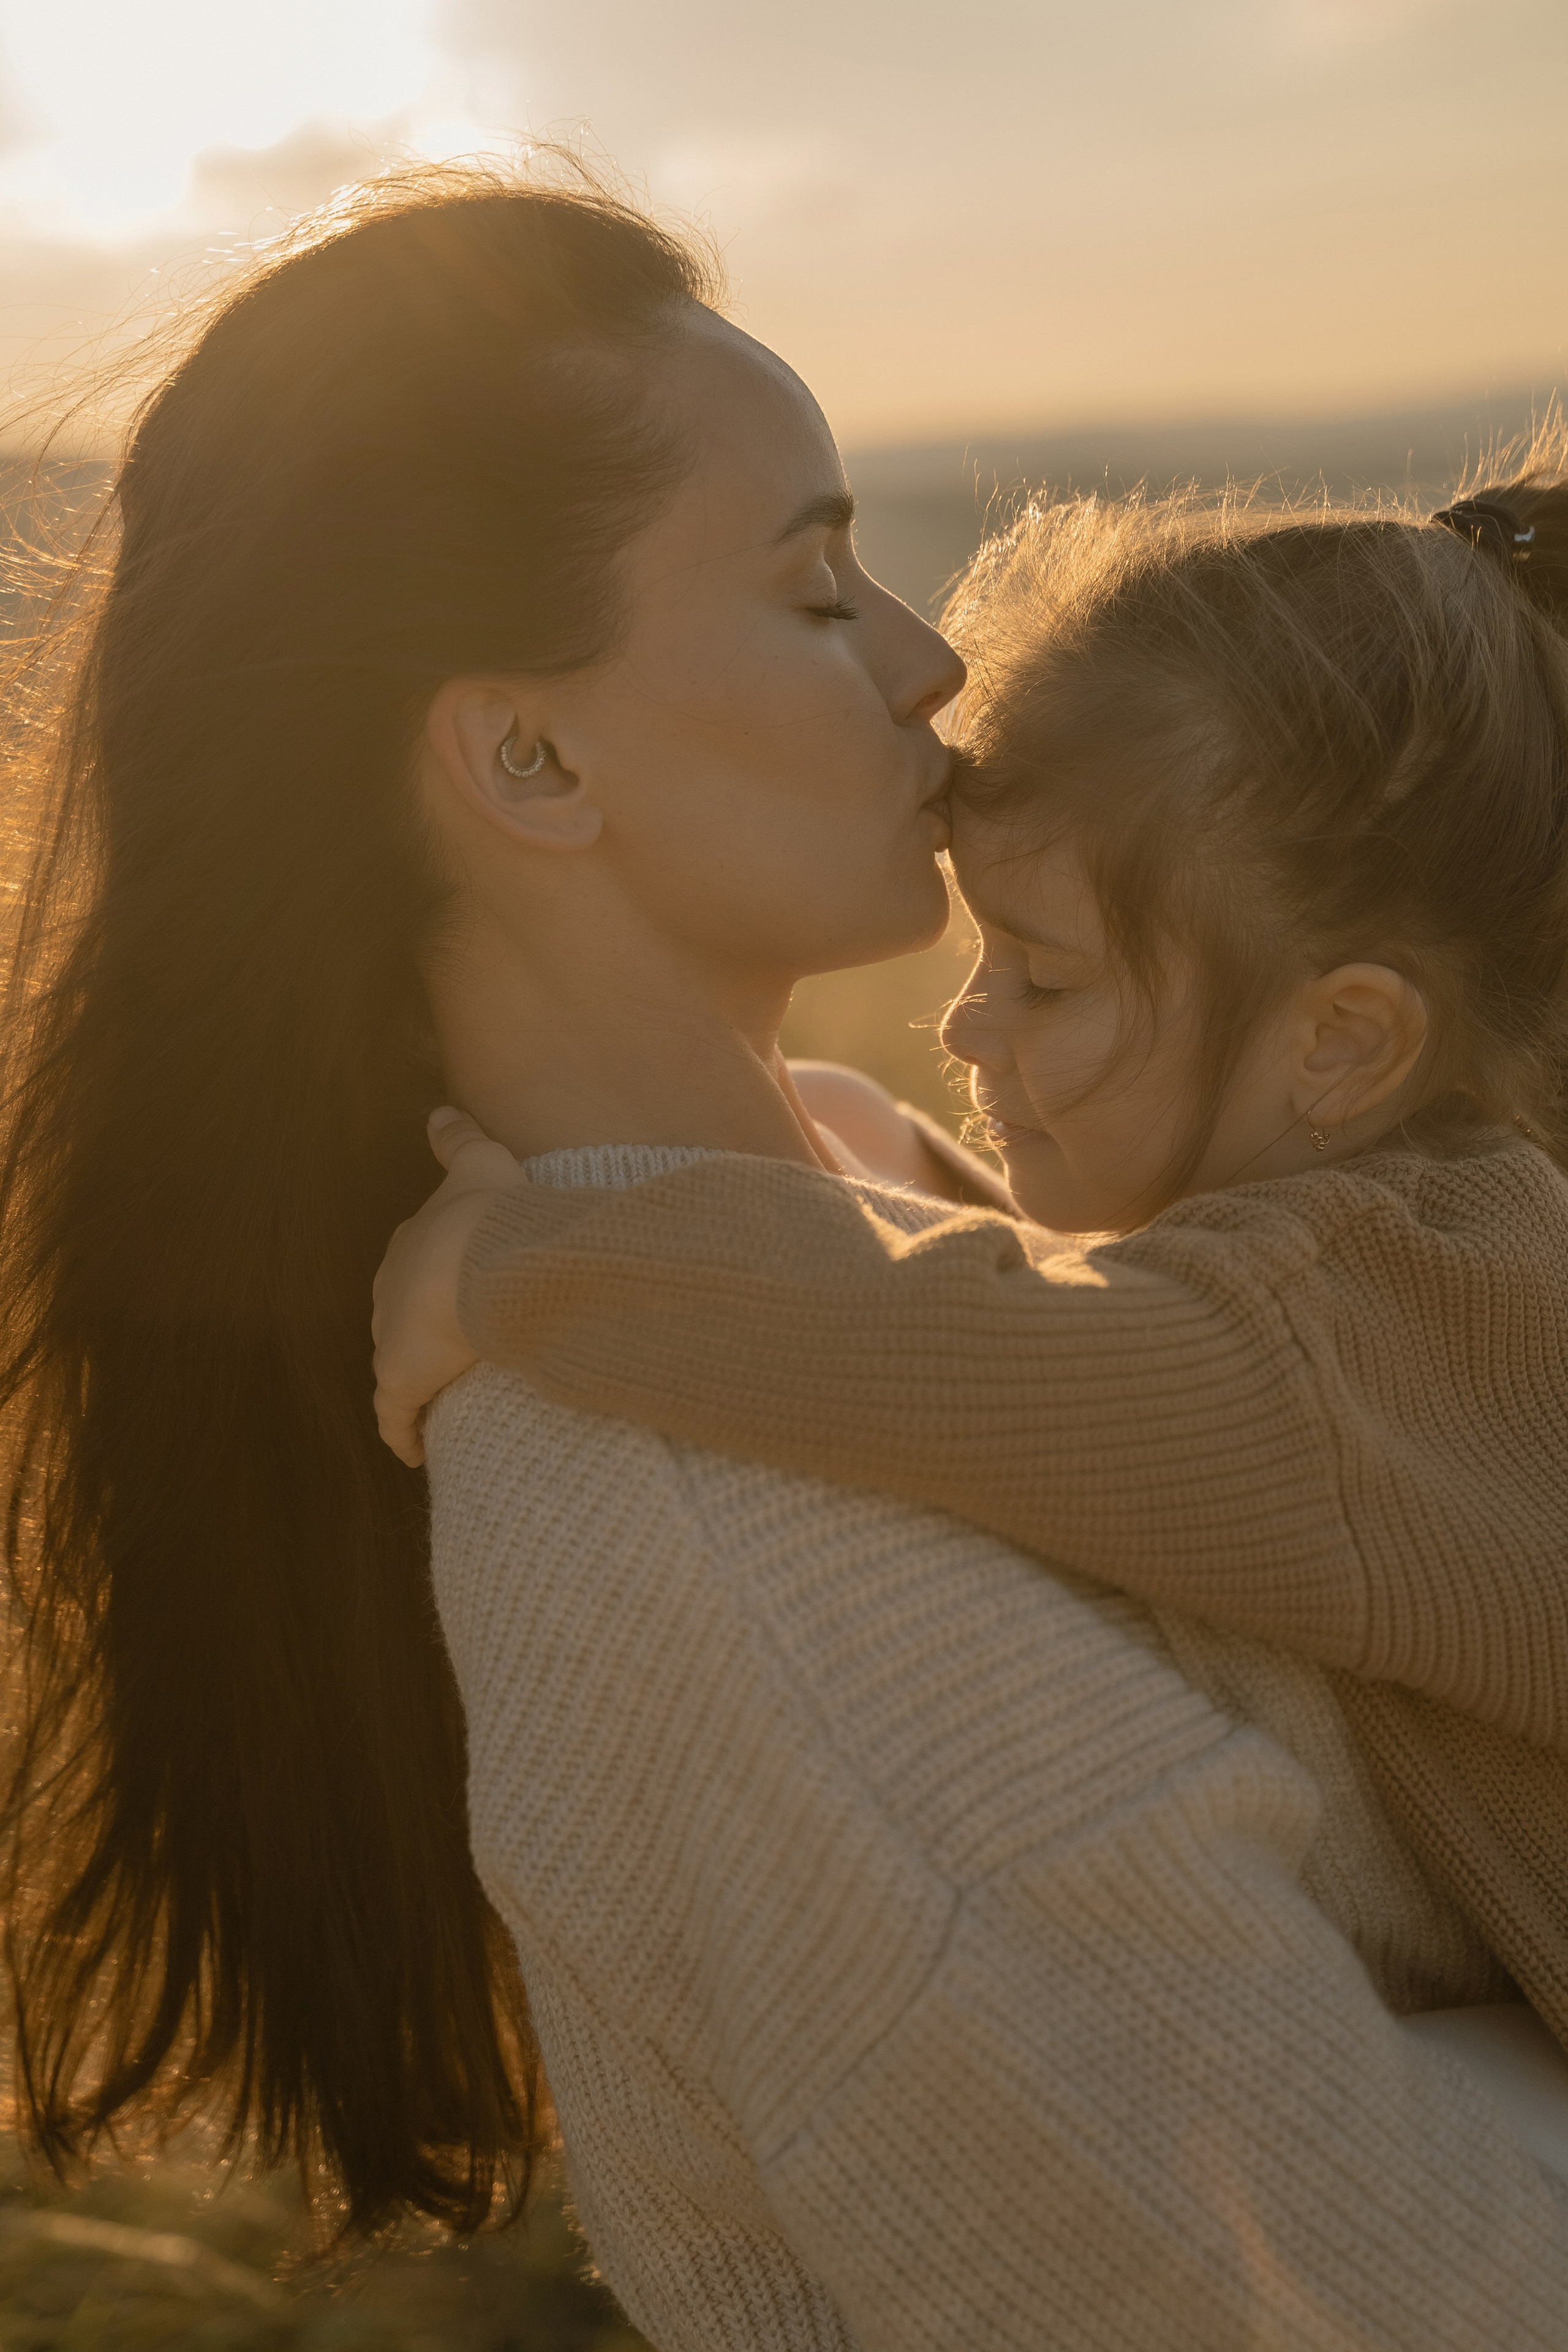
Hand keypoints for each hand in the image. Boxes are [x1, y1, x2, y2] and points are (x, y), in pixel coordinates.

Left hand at [372, 1107, 520, 1467]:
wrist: (480, 1258)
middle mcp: (390, 1291)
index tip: (448, 1300)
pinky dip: (400, 1433)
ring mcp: (391, 1340)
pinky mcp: (399, 1384)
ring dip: (413, 1383)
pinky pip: (395, 1418)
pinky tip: (413, 1451)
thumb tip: (438, 1109)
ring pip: (397, 1368)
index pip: (413, 1269)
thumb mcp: (479, 1163)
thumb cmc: (489, 1213)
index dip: (430, 1285)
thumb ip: (458, 1139)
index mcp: (410, 1246)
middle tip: (451, 1353)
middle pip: (399, 1318)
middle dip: (416, 1334)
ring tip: (442, 1400)